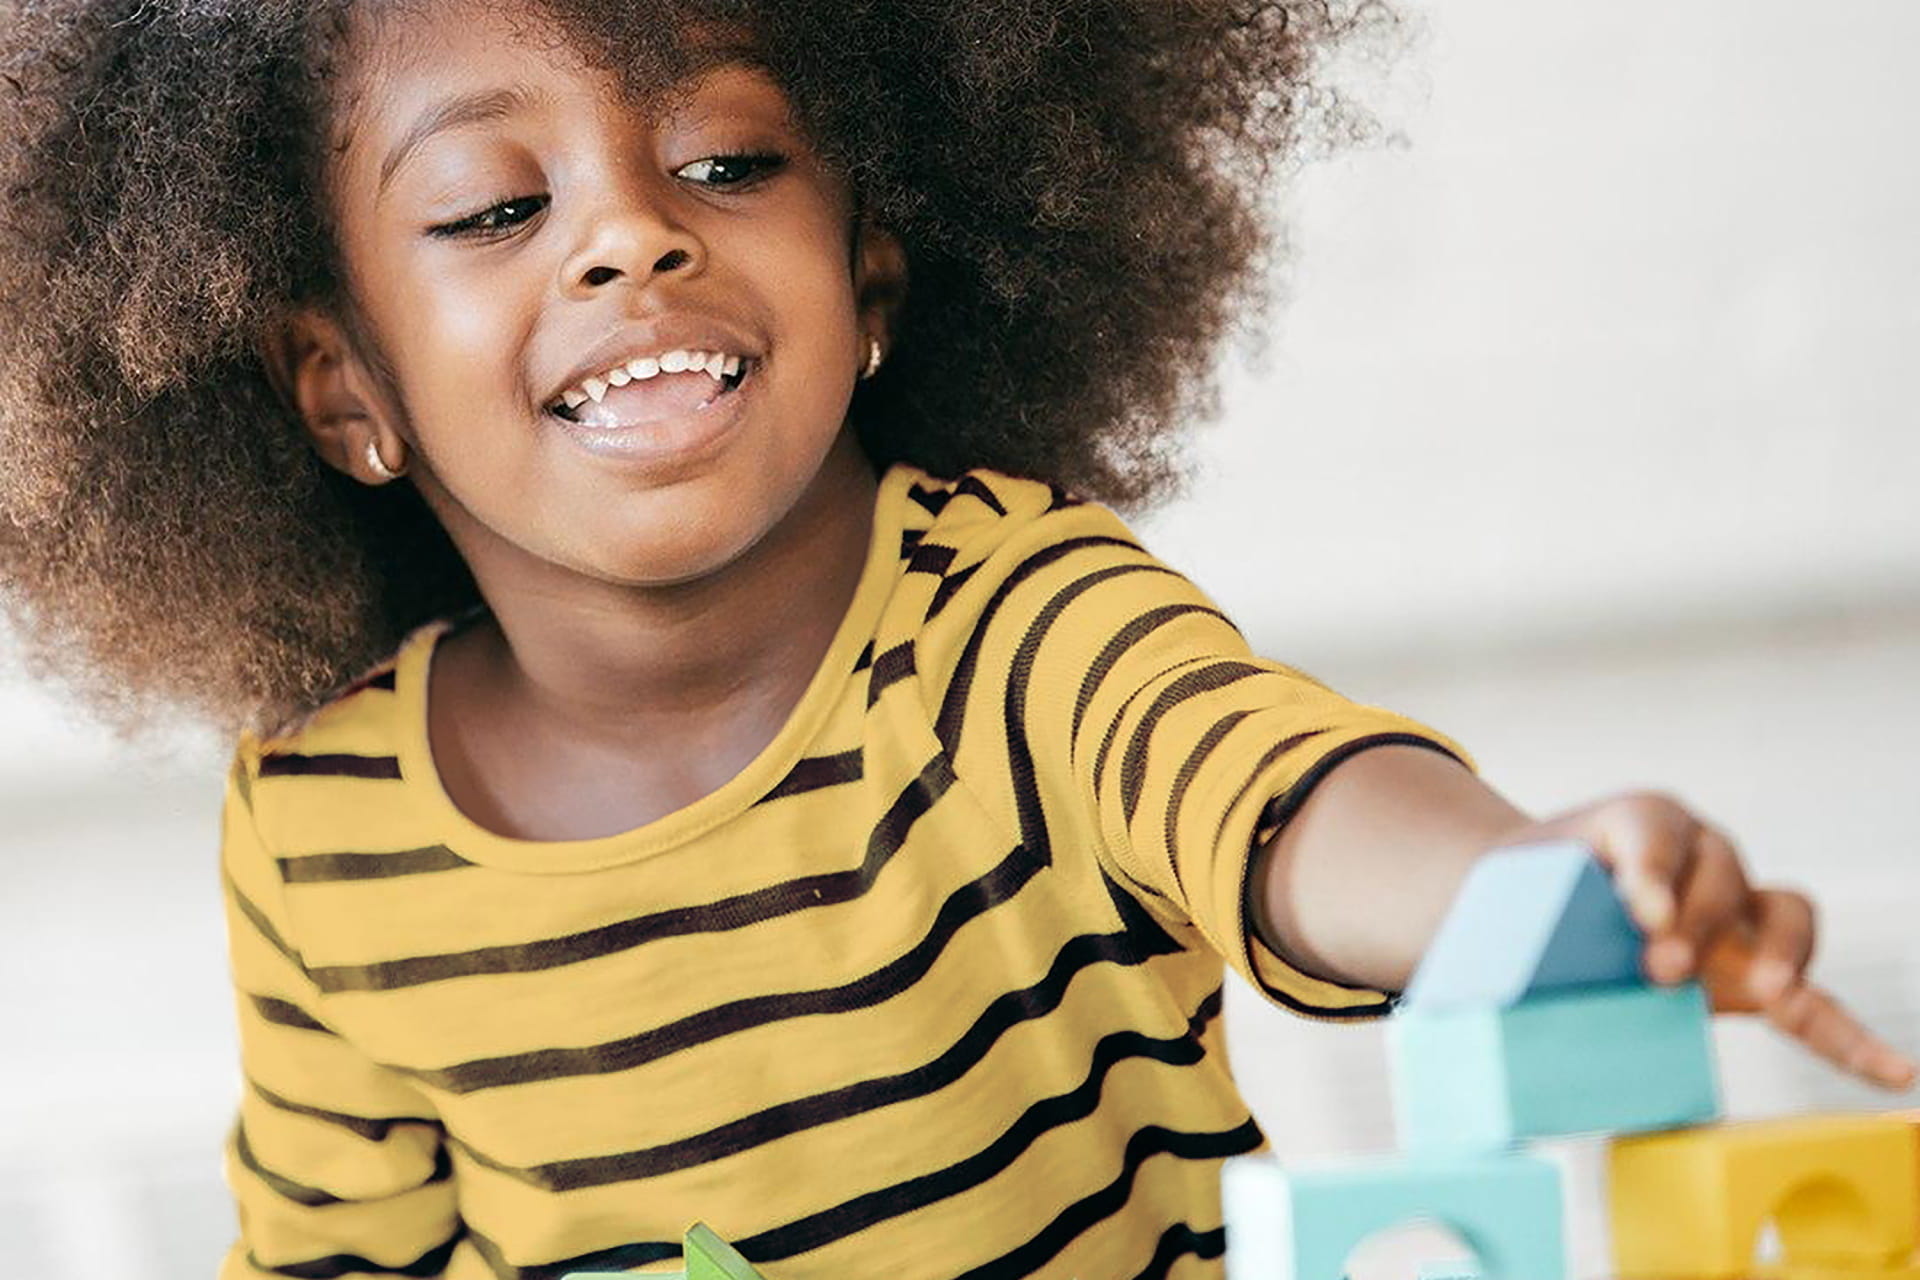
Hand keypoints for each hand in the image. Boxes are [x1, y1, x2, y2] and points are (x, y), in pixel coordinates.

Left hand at [1499, 792, 1916, 1091]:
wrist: (1535, 913)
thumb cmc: (1517, 904)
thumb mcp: (1497, 896)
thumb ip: (1488, 927)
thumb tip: (1442, 998)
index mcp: (1631, 823)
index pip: (1650, 831)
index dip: (1650, 867)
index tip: (1635, 907)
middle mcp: (1696, 856)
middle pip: (1721, 869)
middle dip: (1699, 916)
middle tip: (1658, 964)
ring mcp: (1735, 912)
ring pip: (1779, 913)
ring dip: (1775, 952)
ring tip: (1758, 990)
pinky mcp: (1754, 973)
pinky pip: (1815, 1001)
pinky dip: (1852, 1036)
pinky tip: (1895, 1072)